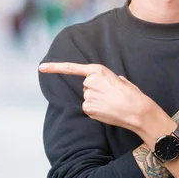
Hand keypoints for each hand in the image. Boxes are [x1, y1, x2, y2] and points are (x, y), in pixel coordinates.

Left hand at [39, 62, 155, 131]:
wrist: (137, 110)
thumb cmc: (132, 94)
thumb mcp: (120, 80)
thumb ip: (106, 79)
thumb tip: (102, 85)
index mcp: (99, 71)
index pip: (73, 68)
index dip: (55, 68)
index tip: (41, 67)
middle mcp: (90, 82)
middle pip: (86, 86)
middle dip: (96, 90)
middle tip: (111, 95)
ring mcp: (88, 96)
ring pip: (88, 98)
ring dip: (97, 101)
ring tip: (112, 103)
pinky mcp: (88, 108)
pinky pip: (89, 108)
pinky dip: (96, 110)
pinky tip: (107, 110)